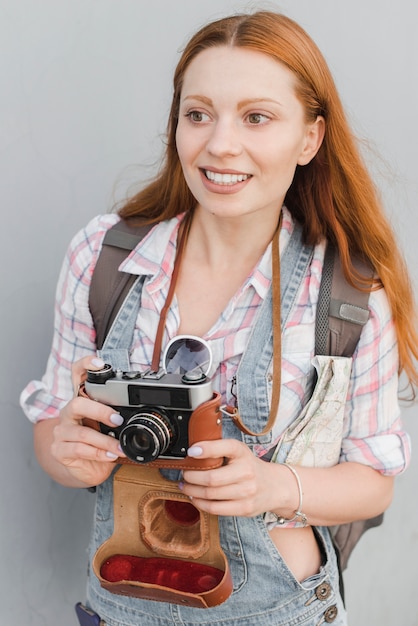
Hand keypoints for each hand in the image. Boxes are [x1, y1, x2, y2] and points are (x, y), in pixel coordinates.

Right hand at [51, 355, 125, 486]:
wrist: (88, 469)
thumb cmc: (100, 443)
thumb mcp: (111, 427)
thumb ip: (119, 416)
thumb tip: (141, 411)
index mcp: (81, 400)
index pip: (77, 375)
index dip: (85, 365)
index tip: (100, 364)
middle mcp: (69, 413)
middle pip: (77, 404)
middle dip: (100, 411)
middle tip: (117, 420)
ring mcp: (61, 431)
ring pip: (81, 433)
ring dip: (105, 441)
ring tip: (119, 447)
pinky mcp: (59, 450)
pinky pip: (78, 449)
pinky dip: (98, 453)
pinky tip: (109, 455)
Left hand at [180, 439, 279, 517]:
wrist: (275, 486)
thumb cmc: (249, 467)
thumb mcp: (238, 452)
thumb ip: (218, 449)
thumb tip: (192, 452)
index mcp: (243, 453)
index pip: (225, 447)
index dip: (206, 449)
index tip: (191, 451)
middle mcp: (246, 471)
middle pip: (211, 478)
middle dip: (191, 477)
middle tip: (185, 474)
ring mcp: (247, 492)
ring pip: (211, 495)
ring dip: (192, 491)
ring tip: (186, 486)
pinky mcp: (245, 508)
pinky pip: (215, 508)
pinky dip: (200, 504)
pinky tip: (195, 498)